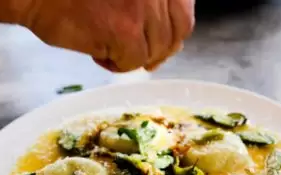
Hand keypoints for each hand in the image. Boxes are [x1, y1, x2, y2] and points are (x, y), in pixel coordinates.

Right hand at [18, 0, 194, 71]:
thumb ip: (150, 5)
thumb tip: (171, 43)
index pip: (184, 12)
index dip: (173, 32)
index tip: (159, 42)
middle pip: (175, 33)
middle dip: (157, 49)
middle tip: (135, 54)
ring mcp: (142, 7)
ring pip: (154, 50)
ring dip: (132, 55)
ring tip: (105, 46)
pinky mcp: (125, 30)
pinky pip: (133, 62)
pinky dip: (115, 64)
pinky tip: (96, 52)